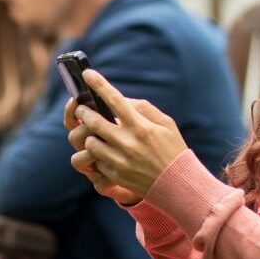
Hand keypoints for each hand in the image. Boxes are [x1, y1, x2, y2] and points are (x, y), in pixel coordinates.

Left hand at [72, 70, 188, 199]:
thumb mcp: (166, 124)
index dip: (99, 85)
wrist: (177, 184)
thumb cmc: (173, 149)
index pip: (115, 100)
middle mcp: (128, 143)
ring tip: (93, 132)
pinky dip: (97, 154)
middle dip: (83, 112)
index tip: (87, 73)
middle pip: (94, 121)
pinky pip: (96, 161)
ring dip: (89, 134)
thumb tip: (123, 101)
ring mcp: (120, 161)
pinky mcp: (115, 175)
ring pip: (90, 143)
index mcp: (141, 126)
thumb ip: (144, 108)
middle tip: (82, 108)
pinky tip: (104, 151)